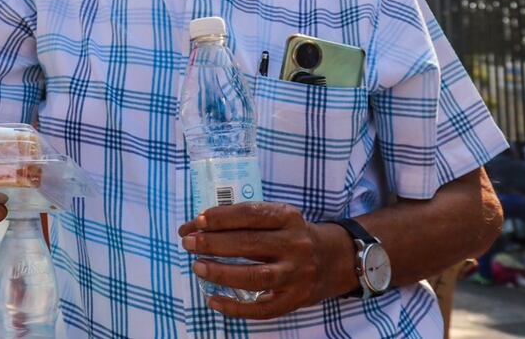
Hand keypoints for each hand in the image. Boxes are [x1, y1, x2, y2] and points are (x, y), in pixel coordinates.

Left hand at [178, 202, 351, 318]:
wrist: (337, 259)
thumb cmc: (294, 235)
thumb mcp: (279, 218)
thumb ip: (245, 221)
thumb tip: (198, 226)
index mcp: (289, 217)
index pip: (250, 215)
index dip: (221, 218)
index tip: (197, 221)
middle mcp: (295, 245)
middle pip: (249, 245)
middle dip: (213, 243)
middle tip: (187, 243)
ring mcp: (297, 275)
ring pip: (255, 277)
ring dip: (221, 272)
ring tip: (197, 266)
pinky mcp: (295, 300)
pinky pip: (262, 309)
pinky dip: (235, 307)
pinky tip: (213, 300)